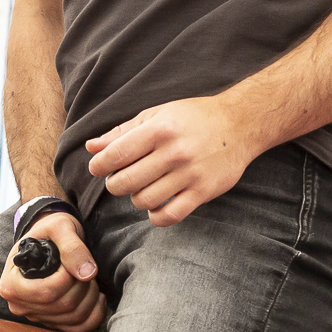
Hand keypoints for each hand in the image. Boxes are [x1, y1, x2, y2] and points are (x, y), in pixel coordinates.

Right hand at [0, 212, 104, 331]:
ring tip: (88, 277)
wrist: (48, 240)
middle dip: (82, 285)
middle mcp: (19, 305)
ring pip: (74, 317)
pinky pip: (79, 328)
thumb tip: (87, 273)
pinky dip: (95, 314)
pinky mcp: (53, 323)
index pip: (46, 293)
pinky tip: (97, 295)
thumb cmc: (49, 232)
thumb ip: (72, 246)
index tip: (69, 260)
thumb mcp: (59, 228)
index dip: (67, 278)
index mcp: (11, 284)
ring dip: (91, 296)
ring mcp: (36, 316)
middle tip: (83, 267)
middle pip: (63, 305)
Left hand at [84, 96, 252, 226]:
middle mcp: (174, 152)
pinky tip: (156, 206)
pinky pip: (170, 216)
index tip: (99, 168)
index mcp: (159, 129)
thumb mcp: (157, 115)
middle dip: (115, 184)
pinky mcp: (203, 191)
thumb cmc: (193, 118)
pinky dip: (155, 216)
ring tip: (141, 189)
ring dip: (136, 198)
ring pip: (144, 200)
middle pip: (126, 182)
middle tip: (120, 179)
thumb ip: (122, 132)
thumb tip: (91, 148)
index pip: (115, 155)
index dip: (99, 166)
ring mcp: (190, 174)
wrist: (240, 124)